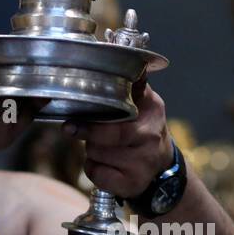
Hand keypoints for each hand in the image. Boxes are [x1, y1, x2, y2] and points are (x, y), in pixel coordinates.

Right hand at [0, 24, 43, 160]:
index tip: (2, 62)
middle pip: (6, 104)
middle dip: (14, 80)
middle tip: (19, 59)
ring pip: (20, 110)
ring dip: (24, 89)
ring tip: (25, 69)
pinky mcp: (4, 142)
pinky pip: (26, 118)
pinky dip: (28, 100)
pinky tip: (26, 85)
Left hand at [61, 75, 172, 197]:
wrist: (162, 170)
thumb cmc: (145, 131)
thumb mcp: (146, 103)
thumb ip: (131, 82)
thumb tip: (116, 49)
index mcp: (152, 111)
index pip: (121, 109)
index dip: (93, 118)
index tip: (71, 122)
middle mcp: (151, 137)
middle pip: (105, 136)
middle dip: (87, 134)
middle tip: (73, 129)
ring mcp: (143, 164)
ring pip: (97, 155)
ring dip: (92, 152)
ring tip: (101, 148)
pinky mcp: (133, 185)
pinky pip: (98, 175)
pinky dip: (94, 171)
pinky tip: (105, 166)